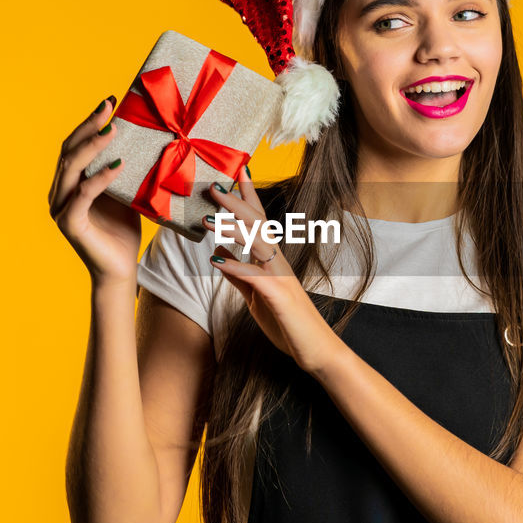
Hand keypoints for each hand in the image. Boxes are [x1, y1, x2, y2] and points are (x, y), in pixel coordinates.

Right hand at [47, 96, 140, 285]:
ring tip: (114, 129)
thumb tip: (143, 137)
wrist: (121, 269)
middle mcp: (59, 193)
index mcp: (68, 183)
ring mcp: (61, 208)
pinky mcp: (70, 224)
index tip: (109, 101)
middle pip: (68, 151)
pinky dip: (100, 177)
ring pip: (72, 168)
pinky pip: (83, 194)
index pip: (74, 145)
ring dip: (93, 146)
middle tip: (108, 106)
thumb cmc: (123, 230)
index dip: (88, 122)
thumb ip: (121, 169)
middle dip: (88, 125)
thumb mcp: (124, 192)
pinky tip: (119, 164)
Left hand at [205, 167, 342, 376]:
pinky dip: (235, 266)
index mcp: (271, 261)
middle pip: (257, 225)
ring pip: (258, 244)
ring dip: (232, 229)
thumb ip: (238, 273)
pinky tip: (215, 259)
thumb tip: (218, 251)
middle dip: (235, 203)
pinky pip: (255, 277)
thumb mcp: (255, 295)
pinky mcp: (279, 296)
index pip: (258, 221)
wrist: (315, 348)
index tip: (235, 173)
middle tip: (214, 185)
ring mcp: (280, 278)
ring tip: (207, 217)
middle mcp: (277, 263)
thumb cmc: (287, 322)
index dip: (247, 197)